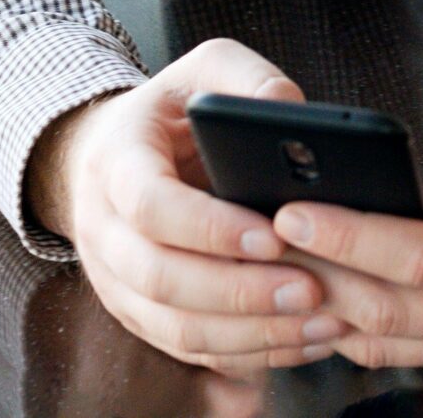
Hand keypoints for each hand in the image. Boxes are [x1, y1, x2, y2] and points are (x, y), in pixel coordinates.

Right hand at [26, 38, 343, 375]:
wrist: (112, 156)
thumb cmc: (170, 113)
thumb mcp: (203, 71)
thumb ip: (248, 79)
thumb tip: (291, 112)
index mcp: (114, 162)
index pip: (150, 205)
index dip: (210, 227)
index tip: (273, 234)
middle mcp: (103, 230)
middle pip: (161, 278)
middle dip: (239, 291)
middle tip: (311, 287)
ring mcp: (115, 282)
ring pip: (175, 327)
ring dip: (250, 331)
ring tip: (320, 319)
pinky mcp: (140, 316)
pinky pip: (190, 350)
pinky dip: (248, 352)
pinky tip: (302, 338)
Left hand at [268, 62, 422, 368]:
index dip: (357, 238)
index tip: (294, 210)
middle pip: (394, 313)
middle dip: (317, 274)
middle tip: (251, 234)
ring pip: (391, 342)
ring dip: (325, 307)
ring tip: (263, 264)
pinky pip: (405, 347)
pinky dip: (351, 325)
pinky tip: (311, 289)